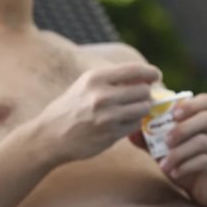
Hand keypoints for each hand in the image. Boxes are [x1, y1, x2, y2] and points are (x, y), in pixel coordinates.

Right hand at [35, 63, 158, 162]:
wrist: (50, 136)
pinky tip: (122, 122)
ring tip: (132, 110)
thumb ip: (111, 79)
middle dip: (145, 93)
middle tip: (141, 97)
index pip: (134, 70)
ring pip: (143, 108)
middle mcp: (102, 96)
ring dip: (142, 109)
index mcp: (95, 78)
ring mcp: (107, 117)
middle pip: (143, 90)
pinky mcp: (110, 134)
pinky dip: (133, 123)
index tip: (156, 75)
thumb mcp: (85, 85)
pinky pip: (135, 125)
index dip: (150, 72)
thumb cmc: (70, 108)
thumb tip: (143, 77)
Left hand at [155, 93, 206, 206]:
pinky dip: (186, 166)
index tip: (172, 114)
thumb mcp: (165, 152)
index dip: (190, 104)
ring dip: (179, 152)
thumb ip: (150, 141)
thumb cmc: (185, 166)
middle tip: (165, 141)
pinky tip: (174, 173)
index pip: (206, 101)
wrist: (205, 194)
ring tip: (163, 165)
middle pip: (206, 118)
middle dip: (183, 128)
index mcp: (206, 121)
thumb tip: (129, 133)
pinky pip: (205, 161)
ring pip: (203, 141)